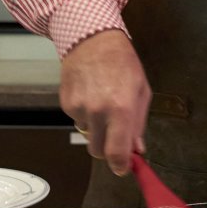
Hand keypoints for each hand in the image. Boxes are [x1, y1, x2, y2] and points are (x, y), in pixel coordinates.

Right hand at [60, 29, 150, 177]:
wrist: (92, 39)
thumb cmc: (122, 63)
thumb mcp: (141, 91)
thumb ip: (139, 123)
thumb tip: (137, 149)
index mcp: (121, 109)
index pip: (117, 153)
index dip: (120, 165)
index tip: (124, 168)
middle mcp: (98, 111)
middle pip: (98, 151)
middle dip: (108, 148)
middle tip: (116, 133)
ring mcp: (79, 108)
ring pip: (87, 134)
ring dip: (96, 127)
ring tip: (103, 102)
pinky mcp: (65, 103)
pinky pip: (77, 120)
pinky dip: (85, 114)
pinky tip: (91, 94)